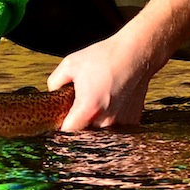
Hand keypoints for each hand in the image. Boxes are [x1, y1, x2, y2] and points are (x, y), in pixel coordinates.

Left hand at [46, 0, 189, 130]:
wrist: (137, 54)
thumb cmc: (103, 57)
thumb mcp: (70, 64)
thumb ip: (54, 83)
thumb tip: (52, 96)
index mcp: (89, 108)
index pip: (67, 132)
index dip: (60, 127)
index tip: (59, 119)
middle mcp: (106, 121)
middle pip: (84, 135)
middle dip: (78, 125)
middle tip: (76, 109)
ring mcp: (121, 124)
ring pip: (100, 134)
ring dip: (94, 124)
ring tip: (95, 103)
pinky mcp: (132, 122)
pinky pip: (114, 129)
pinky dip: (109, 121)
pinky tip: (109, 104)